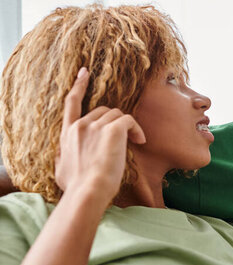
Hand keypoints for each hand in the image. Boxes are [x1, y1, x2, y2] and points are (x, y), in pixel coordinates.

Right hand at [54, 67, 145, 203]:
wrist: (87, 192)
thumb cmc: (76, 188)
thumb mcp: (60, 170)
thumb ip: (63, 158)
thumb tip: (63, 158)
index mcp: (67, 134)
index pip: (72, 103)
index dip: (78, 86)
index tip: (85, 72)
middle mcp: (80, 126)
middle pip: (103, 110)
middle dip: (115, 122)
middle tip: (123, 140)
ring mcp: (95, 126)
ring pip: (117, 115)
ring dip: (127, 128)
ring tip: (133, 143)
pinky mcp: (112, 129)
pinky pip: (129, 120)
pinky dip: (137, 129)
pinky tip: (140, 141)